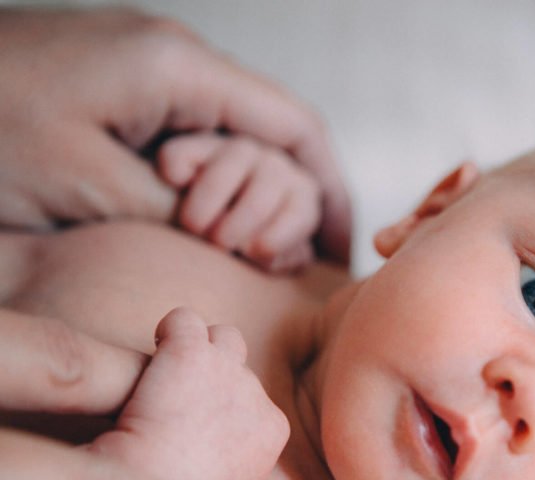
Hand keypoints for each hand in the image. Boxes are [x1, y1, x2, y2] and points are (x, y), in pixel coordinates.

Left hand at [0, 7, 350, 261]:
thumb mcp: (87, 187)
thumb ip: (175, 210)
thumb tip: (226, 234)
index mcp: (178, 70)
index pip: (295, 127)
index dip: (331, 191)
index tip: (342, 250)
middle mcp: (173, 60)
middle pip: (273, 130)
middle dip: (287, 200)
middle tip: (268, 260)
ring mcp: (144, 70)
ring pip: (234, 135)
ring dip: (247, 194)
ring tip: (232, 249)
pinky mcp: (116, 87)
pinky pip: (191, 134)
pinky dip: (209, 182)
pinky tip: (199, 220)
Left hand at [92, 307, 288, 479]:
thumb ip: (229, 469)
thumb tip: (213, 459)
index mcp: (271, 433)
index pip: (254, 403)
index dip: (221, 410)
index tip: (191, 429)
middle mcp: (258, 396)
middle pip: (241, 371)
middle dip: (214, 379)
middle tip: (175, 401)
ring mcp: (228, 370)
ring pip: (224, 336)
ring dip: (200, 346)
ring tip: (166, 370)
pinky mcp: (193, 352)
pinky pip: (185, 319)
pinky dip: (167, 328)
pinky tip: (150, 349)